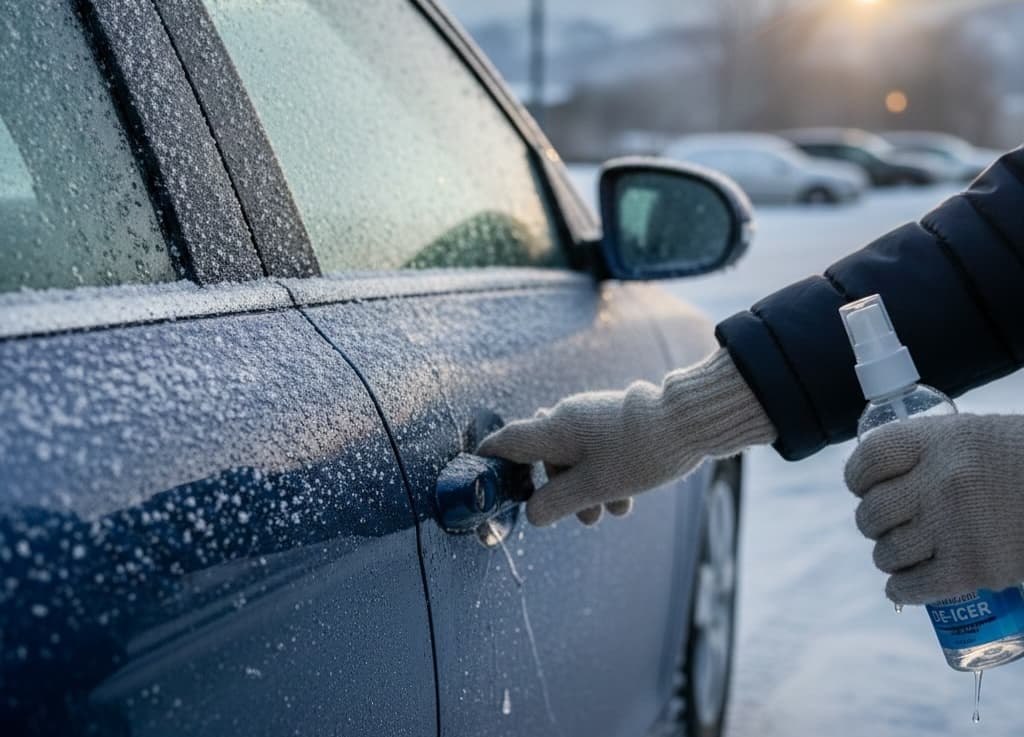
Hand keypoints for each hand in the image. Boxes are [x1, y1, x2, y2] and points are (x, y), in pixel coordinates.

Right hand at [477, 349, 774, 526]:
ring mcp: (593, 417)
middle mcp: (568, 416)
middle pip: (544, 457)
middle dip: (558, 491)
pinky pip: (597, 452)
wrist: (690, 423)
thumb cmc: (638, 453)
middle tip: (581, 517)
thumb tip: (532, 515)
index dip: (489, 462)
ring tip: (612, 512)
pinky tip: (627, 497)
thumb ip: (556, 503)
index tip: (481, 479)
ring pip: (575, 459)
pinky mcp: (615, 422)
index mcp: (554, 427)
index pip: (506, 442)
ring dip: (587, 489)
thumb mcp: (594, 487)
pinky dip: (605, 476)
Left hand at [845, 414, 1023, 604]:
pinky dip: (901, 590)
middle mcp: (942, 480)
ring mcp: (956, 526)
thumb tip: (874, 480)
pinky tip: (901, 586)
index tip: (862, 486)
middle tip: (886, 525)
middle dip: (873, 522)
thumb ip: (929, 452)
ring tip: (899, 553)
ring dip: (887, 556)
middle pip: (872, 511)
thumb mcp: (975, 437)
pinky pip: (913, 587)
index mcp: (941, 439)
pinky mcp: (973, 569)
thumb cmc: (1022, 464)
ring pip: (887, 551)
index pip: (869, 458)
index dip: (857, 476)